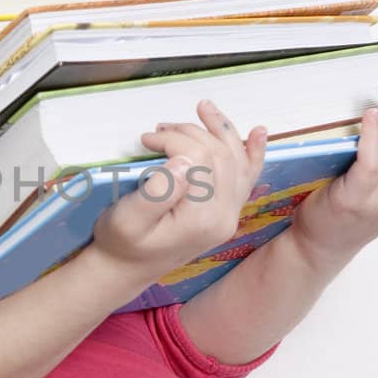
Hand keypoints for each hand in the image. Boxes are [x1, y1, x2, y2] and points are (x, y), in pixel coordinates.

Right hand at [91, 99, 268, 284]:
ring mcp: (229, 215)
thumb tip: (182, 160)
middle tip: (159, 129)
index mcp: (202, 218)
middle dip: (191, 132)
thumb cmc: (120, 243)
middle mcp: (224, 217)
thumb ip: (157, 191)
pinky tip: (258, 132)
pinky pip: (247, 177)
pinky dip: (253, 152)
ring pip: (237, 160)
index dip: (175, 139)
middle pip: (220, 155)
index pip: (200, 159)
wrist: (126, 269)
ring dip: (220, 130)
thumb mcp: (127, 219)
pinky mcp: (226, 211)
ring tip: (202, 108)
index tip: (147, 139)